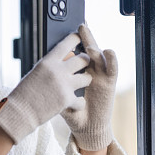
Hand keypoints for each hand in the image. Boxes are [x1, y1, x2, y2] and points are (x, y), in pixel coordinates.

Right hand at [0, 32, 90, 143]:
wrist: (19, 112)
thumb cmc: (25, 93)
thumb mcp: (36, 73)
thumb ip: (51, 66)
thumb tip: (64, 60)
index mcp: (48, 61)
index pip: (67, 44)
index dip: (76, 39)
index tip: (80, 37)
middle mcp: (58, 70)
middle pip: (83, 60)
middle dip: (86, 62)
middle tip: (84, 65)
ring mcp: (64, 85)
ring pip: (87, 78)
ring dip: (85, 81)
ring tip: (81, 84)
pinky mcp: (67, 100)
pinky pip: (81, 100)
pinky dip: (78, 103)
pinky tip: (74, 104)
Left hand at [61, 25, 116, 150]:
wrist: (87, 127)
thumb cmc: (72, 113)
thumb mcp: (59, 97)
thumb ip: (55, 85)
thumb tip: (43, 75)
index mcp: (75, 70)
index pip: (74, 50)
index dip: (73, 39)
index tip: (68, 27)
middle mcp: (90, 69)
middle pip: (87, 49)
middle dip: (85, 37)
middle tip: (81, 26)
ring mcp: (100, 75)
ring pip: (98, 56)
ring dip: (94, 47)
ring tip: (88, 41)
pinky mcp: (109, 83)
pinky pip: (112, 69)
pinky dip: (111, 60)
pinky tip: (108, 51)